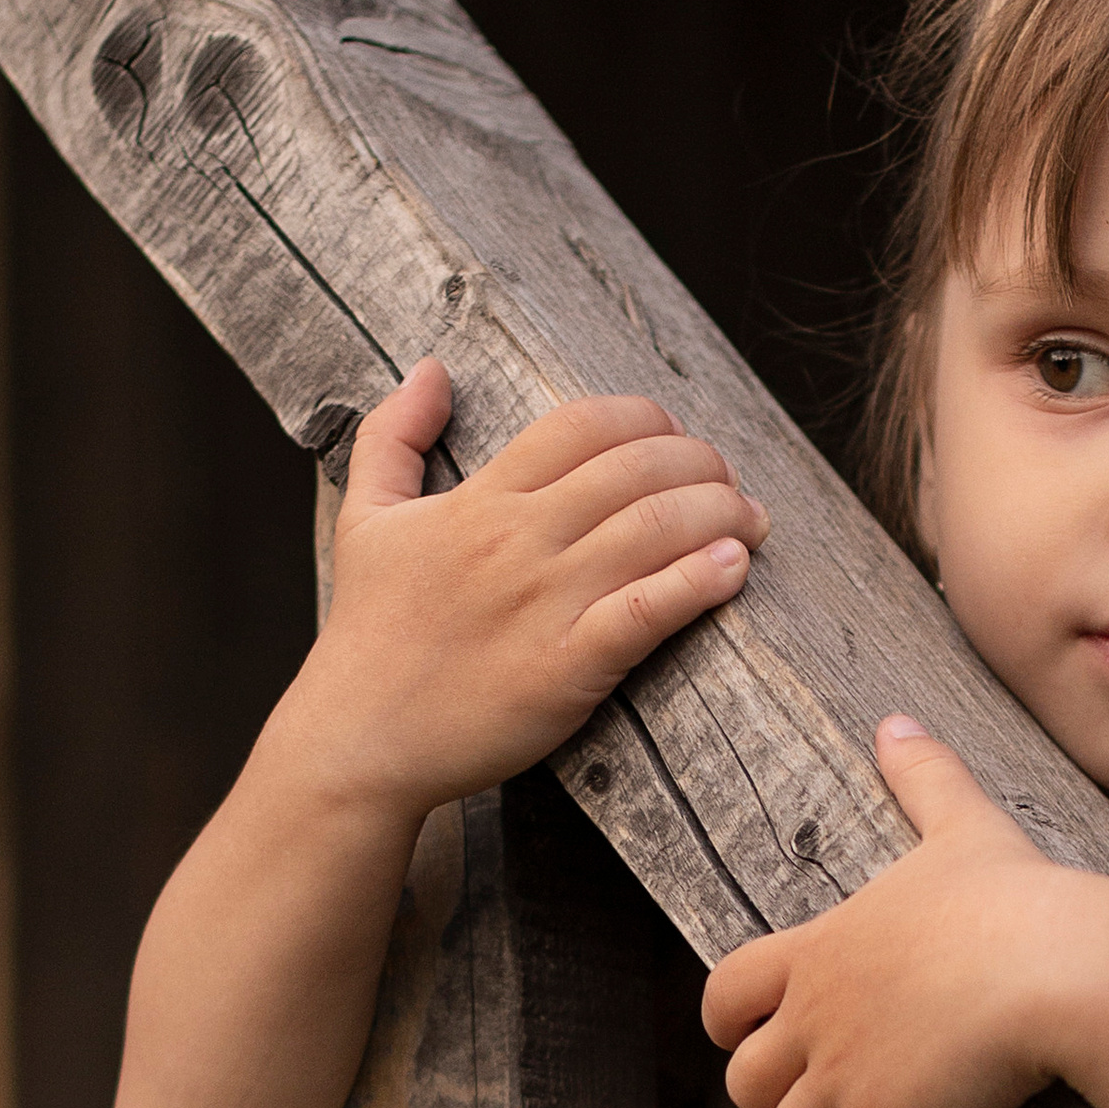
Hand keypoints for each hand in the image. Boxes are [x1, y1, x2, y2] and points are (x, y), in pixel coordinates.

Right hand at [285, 357, 768, 817]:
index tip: (677, 439)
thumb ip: (392, 435)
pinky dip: (701, 581)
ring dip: (721, 514)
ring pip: (655, 528)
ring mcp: (544, 604)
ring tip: (752, 521)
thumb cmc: (367, 632)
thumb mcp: (365, 519)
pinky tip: (734, 568)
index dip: (646, 419)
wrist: (357, 740)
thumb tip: (430, 367)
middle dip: (702, 463)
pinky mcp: (566, 669)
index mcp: (480, 501)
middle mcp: (517, 541)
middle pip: (635, 468)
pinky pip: (648, 611)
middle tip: (729, 483)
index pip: (583, 425)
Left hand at [703, 721, 1107, 1107]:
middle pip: (747, 1084)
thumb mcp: (965, 827)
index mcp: (820, 949)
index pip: (725, 995)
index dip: (732, 1028)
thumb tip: (898, 719)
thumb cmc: (1019, 898)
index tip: (765, 1042)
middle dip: (781, 1104)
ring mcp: (842, 1079)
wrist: (1061, 968)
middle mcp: (814, 1017)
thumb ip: (924, 778)